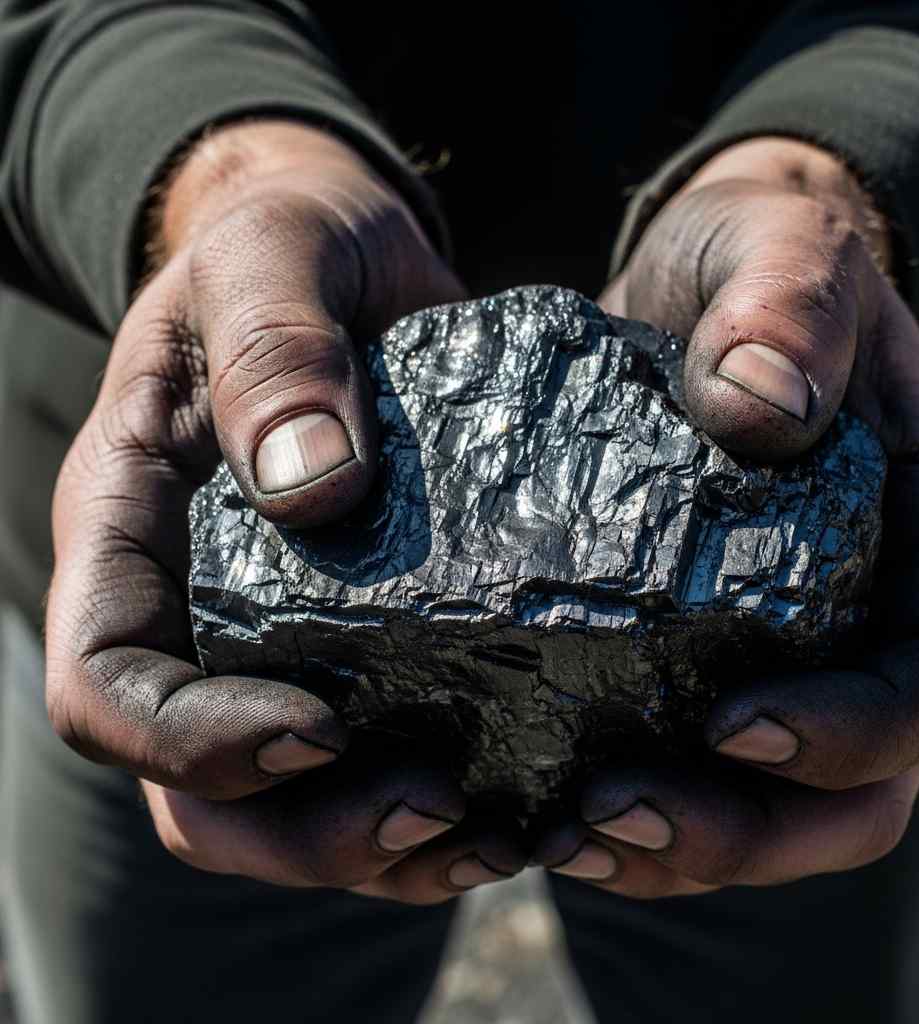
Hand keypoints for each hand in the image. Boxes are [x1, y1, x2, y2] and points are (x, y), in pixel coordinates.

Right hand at [46, 121, 525, 900]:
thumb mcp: (270, 257)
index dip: (193, 739)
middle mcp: (199, 608)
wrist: (349, 258)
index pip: (108, 681)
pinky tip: (532, 795)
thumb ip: (272, 348)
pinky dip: (449, 802)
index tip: (318, 727)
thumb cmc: (291, 246)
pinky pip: (387, 757)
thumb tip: (312, 488)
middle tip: (437, 814)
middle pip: (202, 793)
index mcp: (135, 529)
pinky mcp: (377, 637)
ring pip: (296, 805)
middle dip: (307, 833)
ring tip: (501, 832)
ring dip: (389, 847)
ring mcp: (287, 636)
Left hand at [535, 138, 918, 895]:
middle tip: (615, 816)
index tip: (736, 726)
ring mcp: (783, 651)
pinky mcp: (696, 655)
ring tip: (562, 837)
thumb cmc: (758, 264)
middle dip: (749, 831)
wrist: (700, 281)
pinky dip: (624, 811)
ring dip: (674, 847)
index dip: (859, 733)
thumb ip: (789, 305)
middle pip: (856, 791)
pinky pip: (685, 769)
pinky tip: (537, 807)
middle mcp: (865, 620)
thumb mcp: (780, 252)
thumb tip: (766, 410)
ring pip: (768, 809)